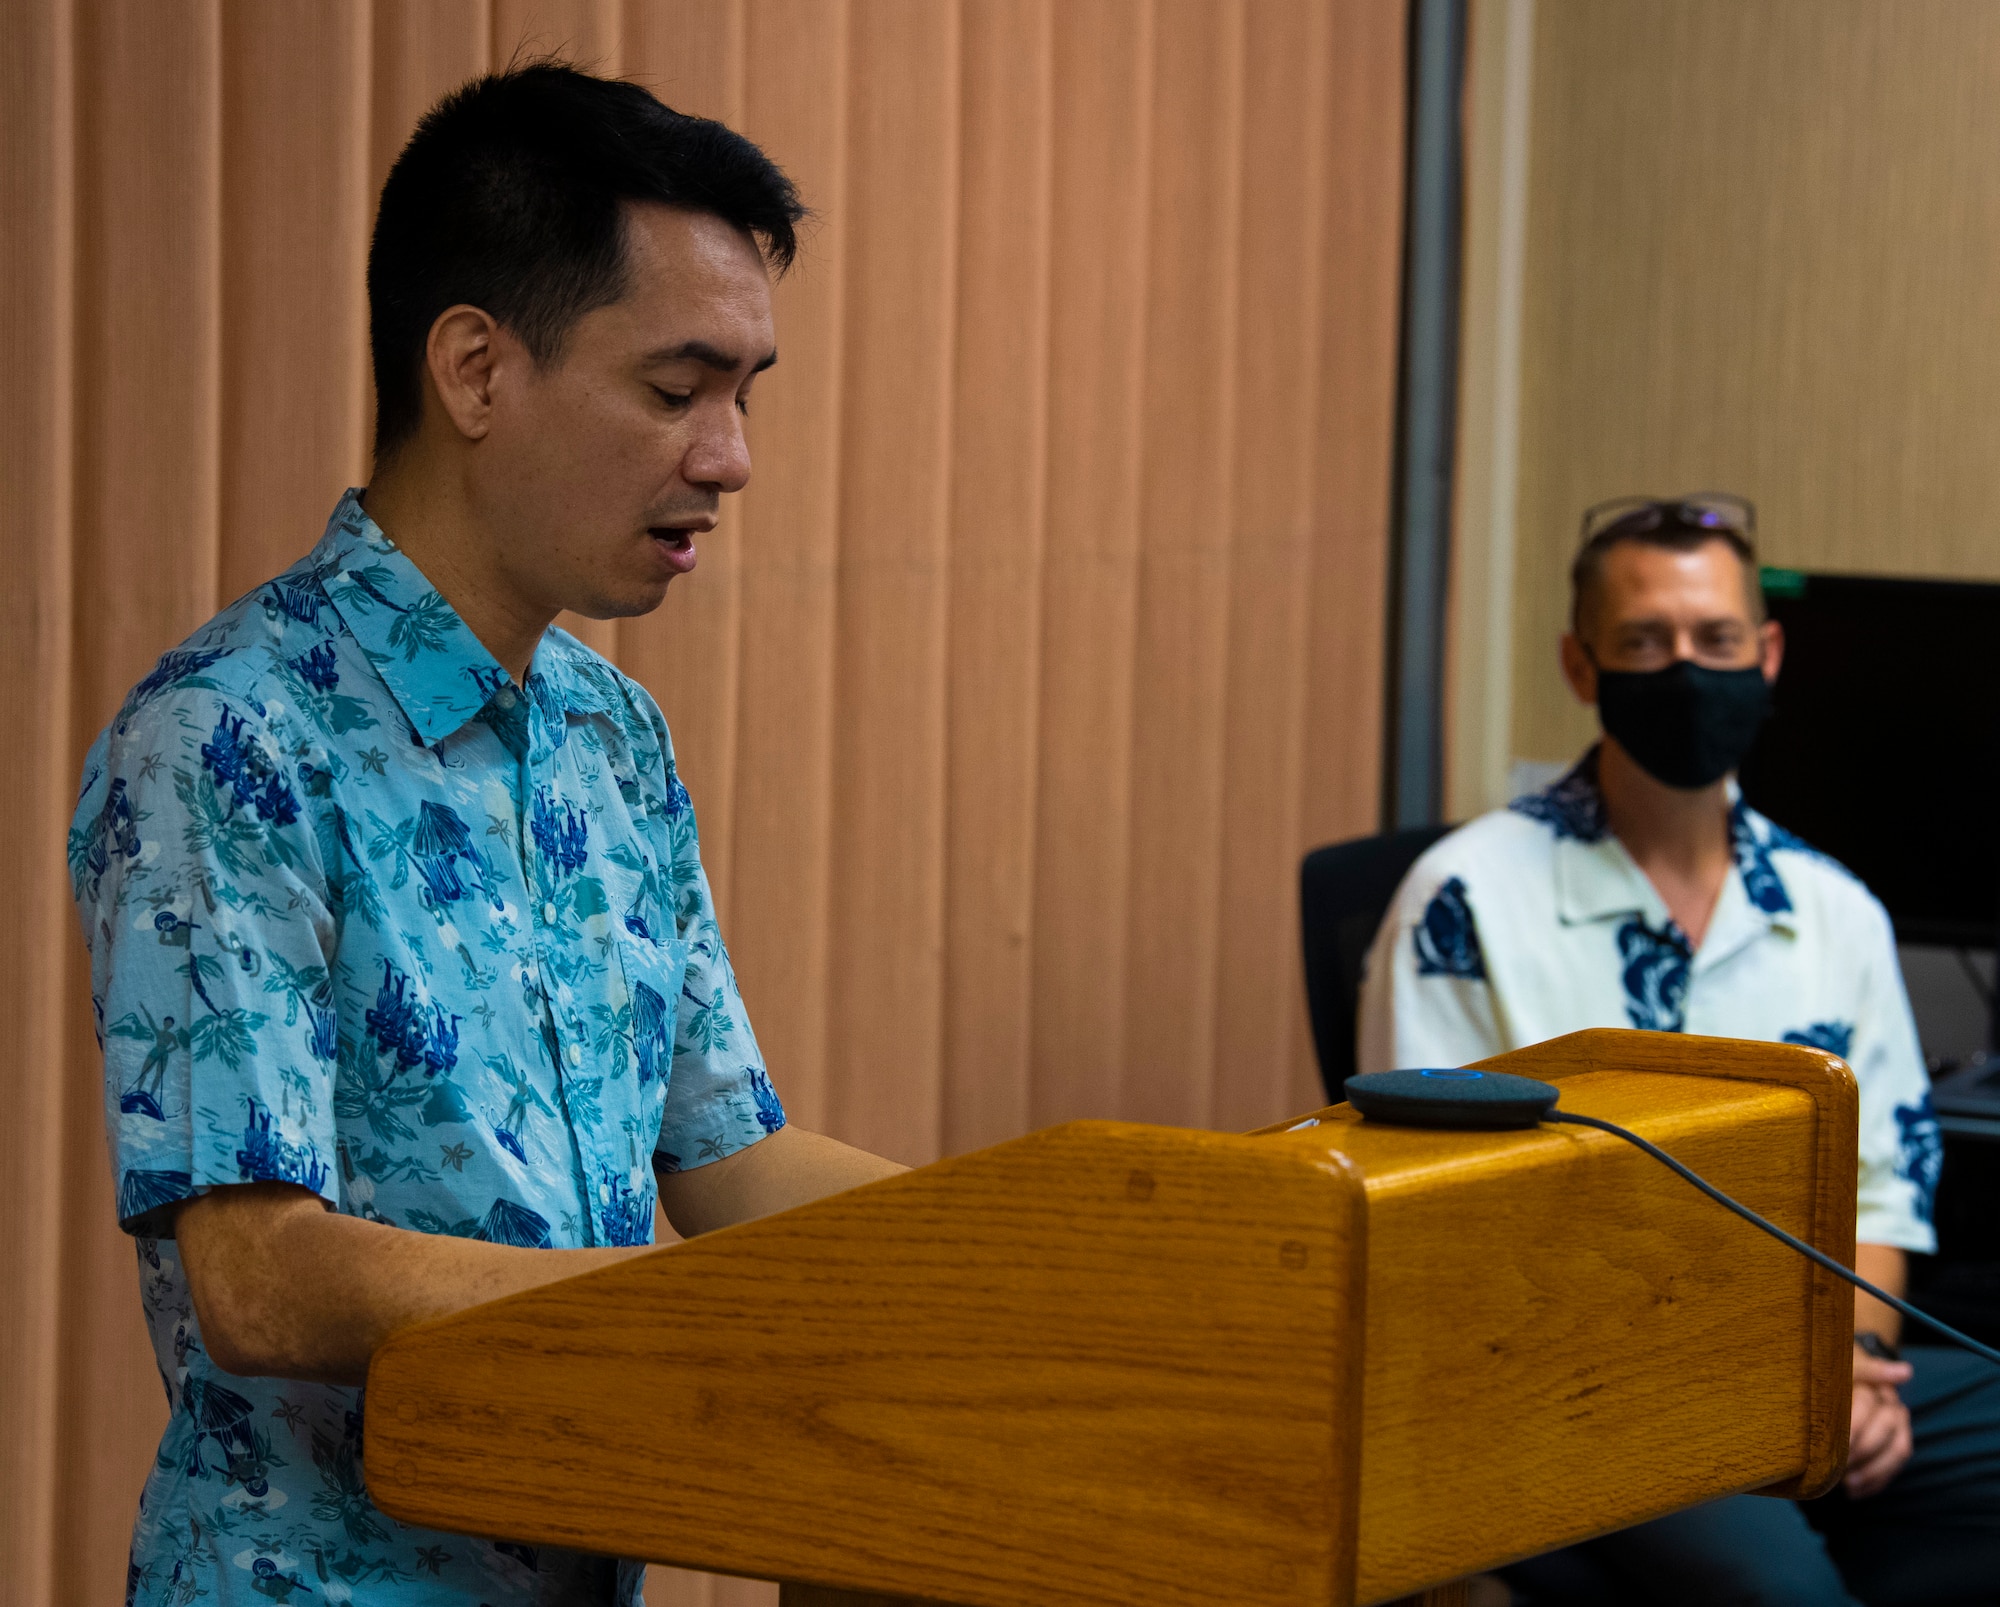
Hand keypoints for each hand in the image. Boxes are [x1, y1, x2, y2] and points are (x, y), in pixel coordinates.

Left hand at [1845, 1348, 1913, 1497]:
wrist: (1840, 1367)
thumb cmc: (1831, 1369)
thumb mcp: (1834, 1365)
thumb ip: (1862, 1370)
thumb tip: (1906, 1372)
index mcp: (1870, 1378)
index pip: (1865, 1403)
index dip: (1852, 1426)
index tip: (1837, 1447)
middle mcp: (1889, 1399)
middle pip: (1885, 1426)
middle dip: (1862, 1449)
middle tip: (1836, 1467)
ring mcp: (1898, 1419)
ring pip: (1897, 1448)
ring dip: (1873, 1470)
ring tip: (1847, 1484)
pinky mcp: (1898, 1438)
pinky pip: (1897, 1462)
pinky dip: (1877, 1480)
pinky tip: (1855, 1492)